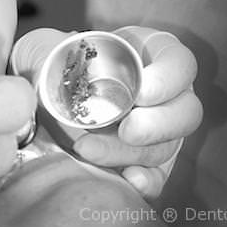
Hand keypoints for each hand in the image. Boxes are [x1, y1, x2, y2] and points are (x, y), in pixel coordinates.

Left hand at [11, 27, 202, 198]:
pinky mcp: (148, 161)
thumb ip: (47, 51)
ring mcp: (161, 129)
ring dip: (133, 153)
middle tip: (126, 129)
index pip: (180, 63)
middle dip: (157, 125)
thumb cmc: (52, 61)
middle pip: (185, 112)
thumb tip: (45, 69)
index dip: (168, 79)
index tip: (140, 93)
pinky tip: (128, 180)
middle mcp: (165, 93)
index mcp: (151, 54)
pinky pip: (158, 176)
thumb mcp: (47, 45)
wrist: (41, 95)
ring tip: (90, 149)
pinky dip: (146, 181)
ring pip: (168, 147)